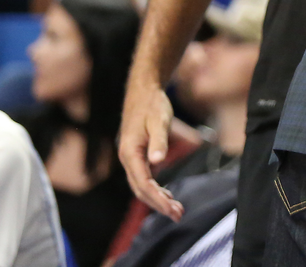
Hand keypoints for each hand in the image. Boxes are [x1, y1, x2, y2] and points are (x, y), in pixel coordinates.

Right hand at [119, 81, 184, 220]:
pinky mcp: (137, 155)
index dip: (157, 198)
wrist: (144, 90)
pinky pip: (144, 178)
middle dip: (158, 204)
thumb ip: (159, 141)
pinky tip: (167, 195)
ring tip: (175, 210)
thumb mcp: (159, 120)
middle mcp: (127, 158)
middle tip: (178, 215)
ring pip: (141, 185)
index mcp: (130, 152)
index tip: (172, 209)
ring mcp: (131, 158)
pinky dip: (155, 189)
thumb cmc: (152, 105)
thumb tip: (157, 161)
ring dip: (157, 199)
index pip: (143, 183)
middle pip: (141, 189)